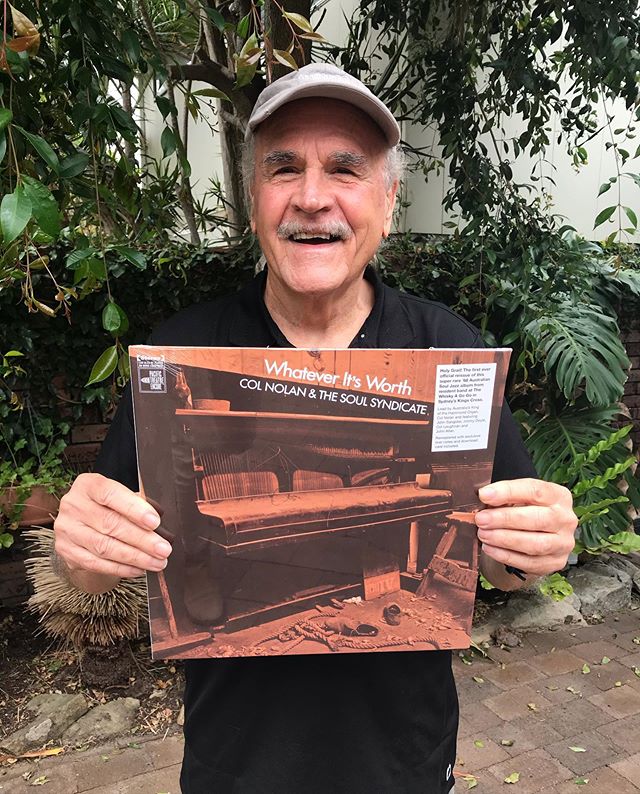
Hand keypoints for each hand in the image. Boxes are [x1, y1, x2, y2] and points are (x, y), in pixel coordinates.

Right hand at [54, 473, 171, 580]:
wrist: (81, 521)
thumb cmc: (108, 506)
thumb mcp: (120, 496)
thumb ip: (136, 505)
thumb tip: (157, 527)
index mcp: (88, 485)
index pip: (110, 494)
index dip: (134, 509)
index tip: (155, 522)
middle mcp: (73, 505)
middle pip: (110, 524)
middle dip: (141, 539)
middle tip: (163, 549)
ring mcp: (67, 529)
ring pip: (104, 547)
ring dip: (134, 558)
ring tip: (156, 562)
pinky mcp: (66, 550)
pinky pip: (95, 564)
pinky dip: (120, 568)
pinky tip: (138, 569)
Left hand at [475, 478, 576, 576]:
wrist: (538, 535)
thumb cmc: (527, 510)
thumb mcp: (520, 498)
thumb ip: (505, 497)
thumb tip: (483, 498)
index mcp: (559, 496)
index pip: (535, 490)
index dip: (508, 492)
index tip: (484, 495)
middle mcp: (566, 519)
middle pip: (537, 519)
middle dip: (505, 519)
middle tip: (481, 519)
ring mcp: (563, 543)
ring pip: (535, 544)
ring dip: (504, 539)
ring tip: (483, 534)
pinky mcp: (556, 562)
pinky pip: (530, 562)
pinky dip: (506, 556)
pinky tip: (489, 548)